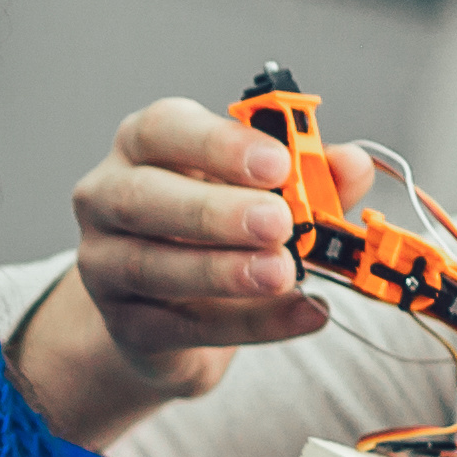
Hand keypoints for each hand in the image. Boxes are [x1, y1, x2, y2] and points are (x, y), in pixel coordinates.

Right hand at [21, 96, 328, 441]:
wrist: (175, 308)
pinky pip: (182, 326)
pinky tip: (300, 314)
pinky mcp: (124, 325)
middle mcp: (108, 197)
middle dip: (215, 211)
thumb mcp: (265, 191)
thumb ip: (310, 176)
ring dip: (224, 271)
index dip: (219, 144)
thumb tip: (352, 165)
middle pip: (145, 198)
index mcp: (144, 145)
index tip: (278, 163)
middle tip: (278, 223)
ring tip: (283, 273)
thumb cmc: (216, 228)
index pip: (165, 129)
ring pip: (152, 267)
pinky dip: (248, 323)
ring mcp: (104, 264)